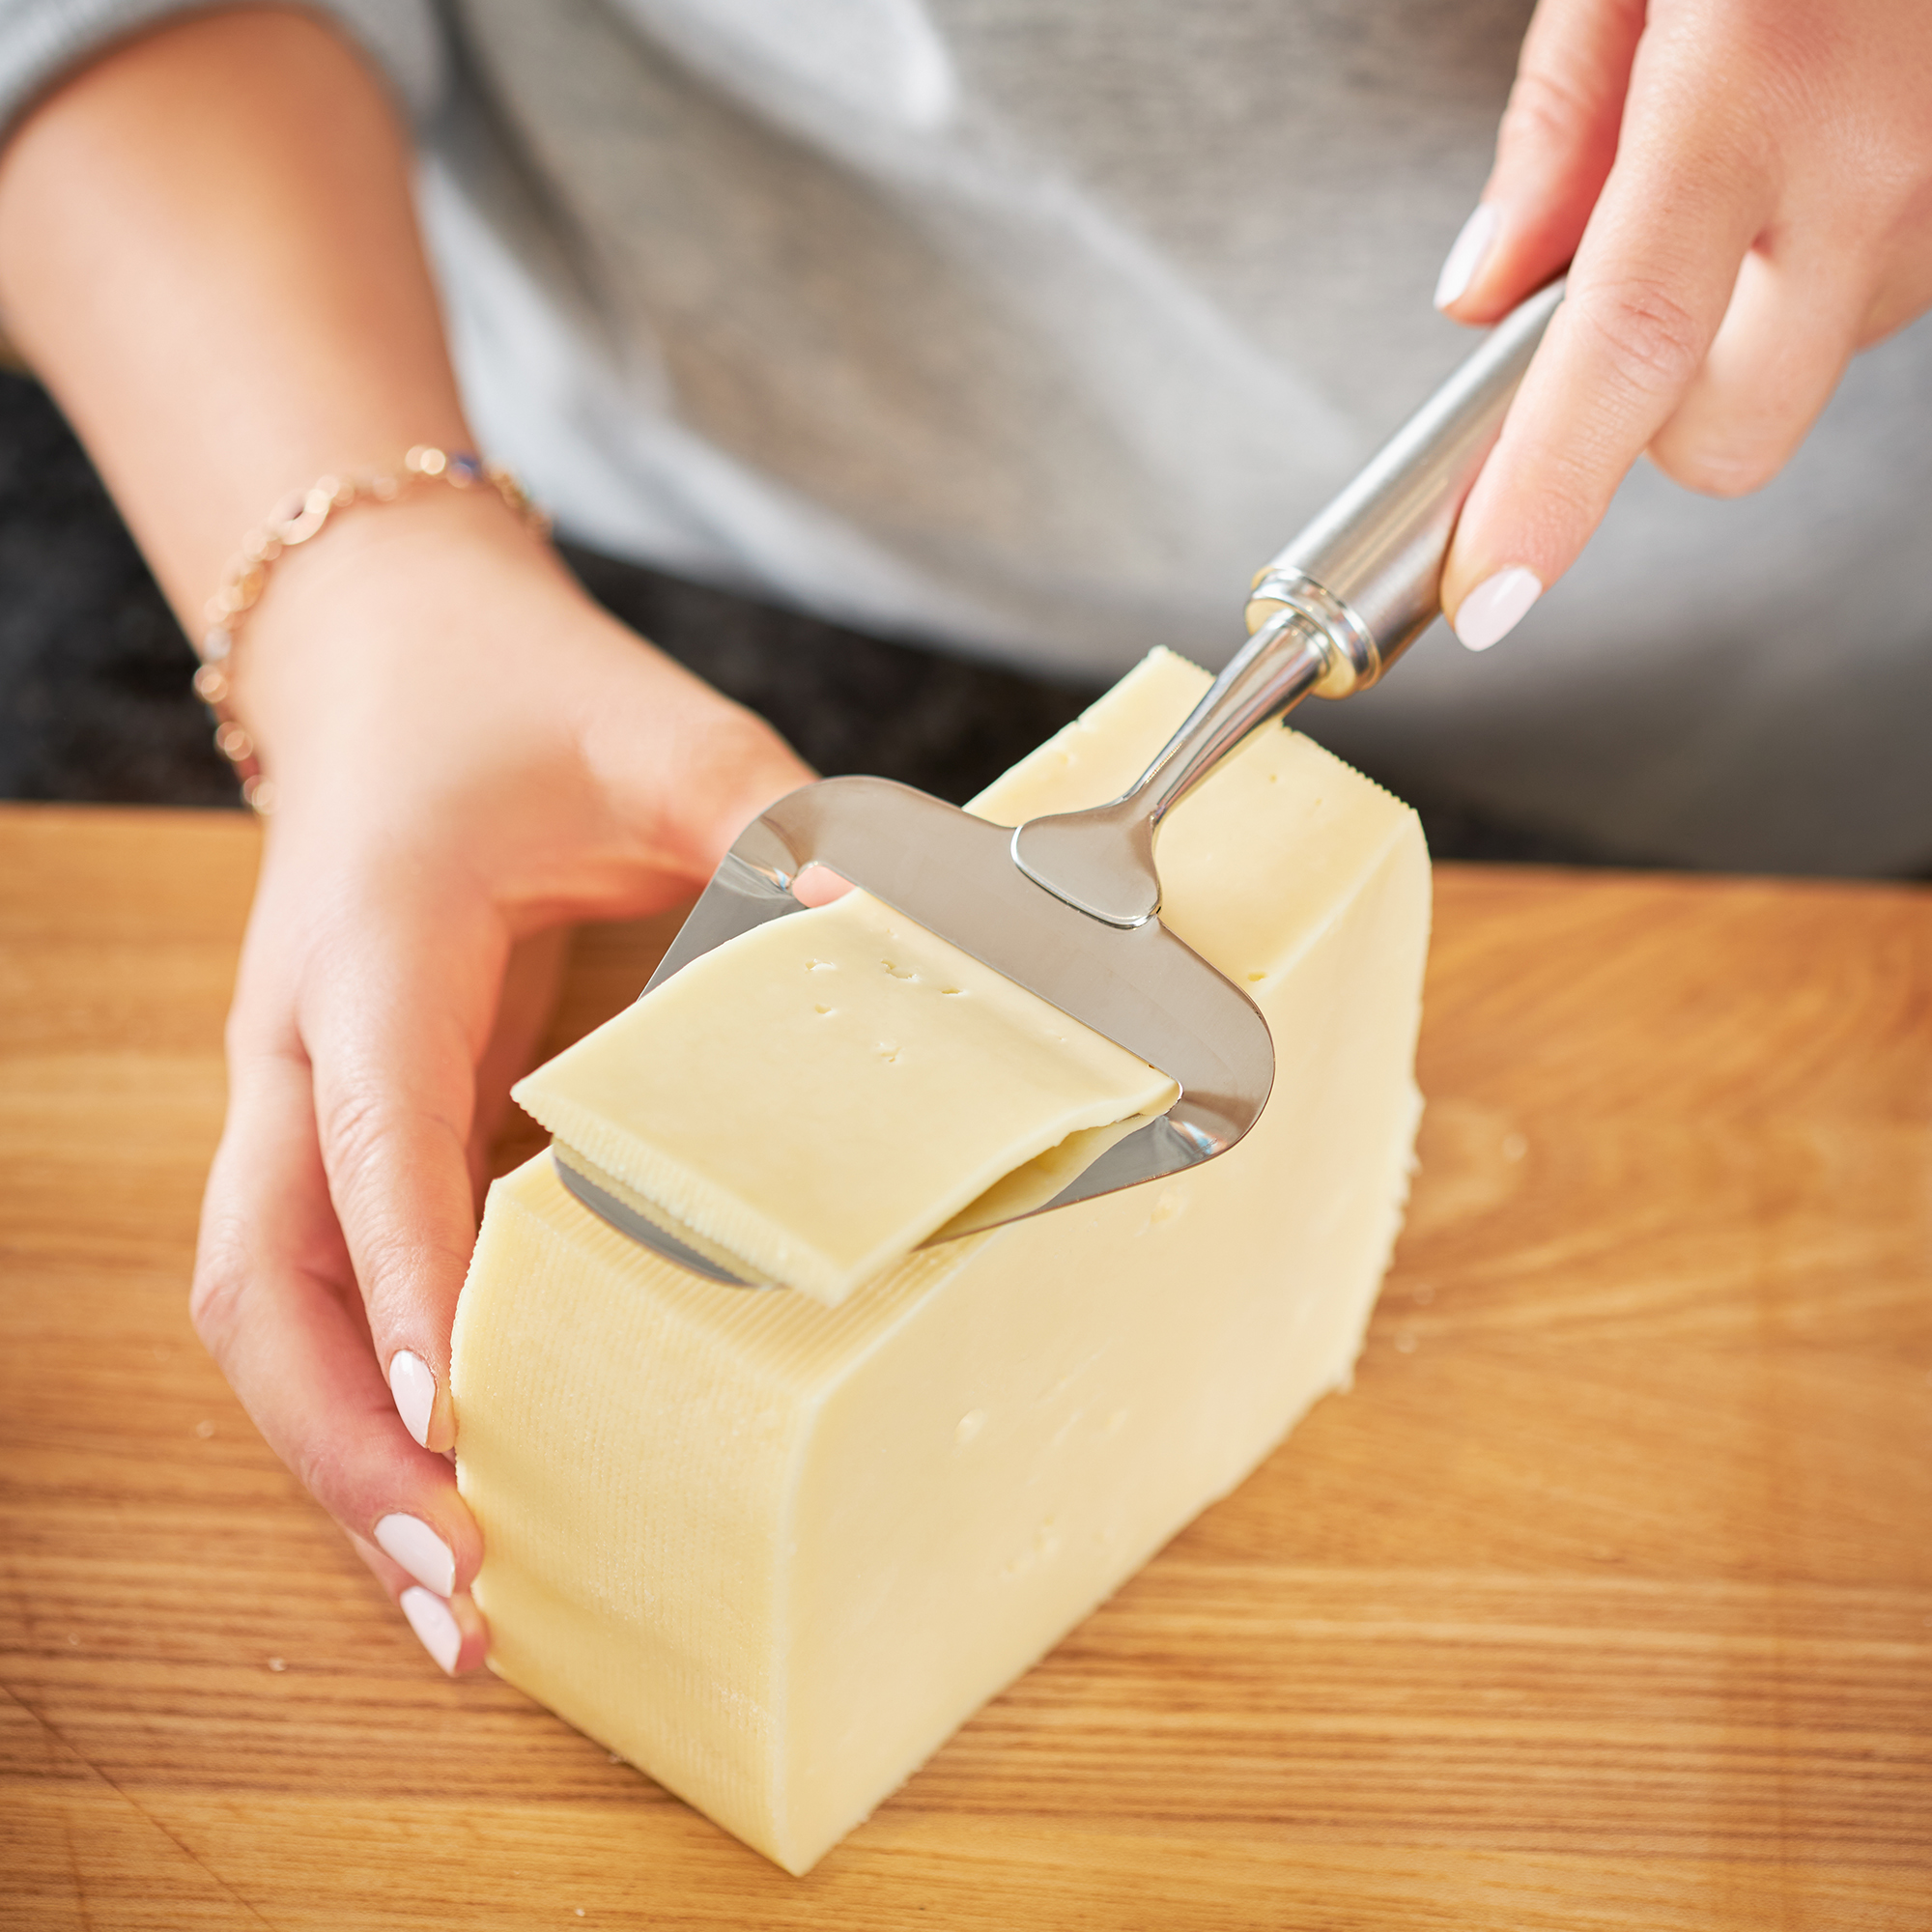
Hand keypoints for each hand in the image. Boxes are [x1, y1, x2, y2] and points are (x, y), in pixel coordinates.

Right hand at [188, 491, 813, 1668]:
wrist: (403, 662)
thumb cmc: (519, 701)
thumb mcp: (663, 739)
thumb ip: (771, 822)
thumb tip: (887, 942)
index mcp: (372, 942)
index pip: (367, 1130)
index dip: (407, 1278)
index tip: (461, 1415)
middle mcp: (306, 1044)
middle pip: (263, 1281)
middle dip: (344, 1442)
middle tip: (462, 1578)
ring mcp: (310, 1100)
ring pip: (278, 1313)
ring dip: (347, 1460)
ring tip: (460, 1601)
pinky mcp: (353, 1134)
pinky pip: (337, 1293)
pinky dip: (384, 1404)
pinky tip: (468, 1491)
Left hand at [1433, 0, 1931, 648]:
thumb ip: (1556, 128)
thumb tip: (1484, 299)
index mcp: (1760, 86)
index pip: (1624, 354)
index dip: (1547, 493)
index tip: (1488, 587)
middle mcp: (1883, 167)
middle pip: (1725, 436)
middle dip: (1647, 417)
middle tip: (1618, 303)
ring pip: (1805, 372)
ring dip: (1744, 322)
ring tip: (1747, 158)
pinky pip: (1877, 303)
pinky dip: (1819, 271)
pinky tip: (1821, 152)